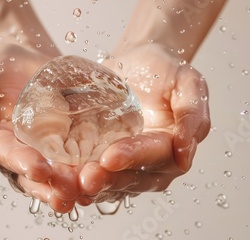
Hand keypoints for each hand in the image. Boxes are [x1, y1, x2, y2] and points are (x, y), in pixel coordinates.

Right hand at [0, 44, 80, 212]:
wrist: (24, 54)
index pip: (10, 157)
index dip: (23, 164)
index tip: (38, 169)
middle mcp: (25, 153)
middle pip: (39, 174)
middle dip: (54, 182)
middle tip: (69, 187)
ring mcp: (51, 148)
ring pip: (62, 171)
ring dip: (74, 181)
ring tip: (87, 188)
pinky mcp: (74, 139)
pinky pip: (84, 153)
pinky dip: (93, 163)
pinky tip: (103, 170)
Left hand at [78, 43, 210, 201]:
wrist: (137, 62)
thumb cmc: (165, 70)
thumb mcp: (188, 82)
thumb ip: (192, 114)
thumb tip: (185, 156)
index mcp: (172, 146)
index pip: (154, 157)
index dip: (134, 157)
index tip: (111, 156)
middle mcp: (150, 164)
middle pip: (130, 179)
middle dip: (107, 179)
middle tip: (86, 177)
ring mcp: (124, 165)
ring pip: (108, 184)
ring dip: (88, 186)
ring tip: (68, 183)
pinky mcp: (101, 160)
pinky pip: (89, 175)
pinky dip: (73, 179)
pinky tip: (57, 178)